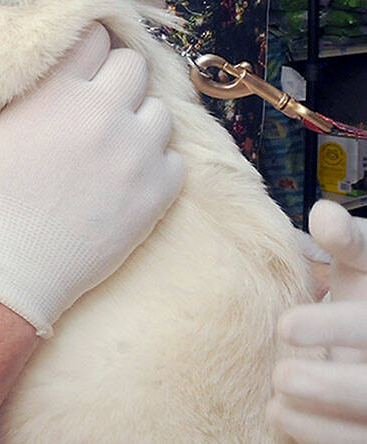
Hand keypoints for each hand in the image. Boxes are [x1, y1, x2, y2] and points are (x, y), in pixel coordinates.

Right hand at [0, 24, 182, 334]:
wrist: (3, 276)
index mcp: (56, 93)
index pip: (93, 36)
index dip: (82, 44)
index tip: (72, 61)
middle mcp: (103, 116)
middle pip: (133, 64)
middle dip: (112, 75)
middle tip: (91, 96)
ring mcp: (135, 156)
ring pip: (159, 110)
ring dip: (136, 116)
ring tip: (108, 136)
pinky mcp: (155, 195)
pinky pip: (174, 158)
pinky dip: (154, 160)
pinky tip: (122, 171)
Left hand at [269, 200, 366, 443]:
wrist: (363, 339)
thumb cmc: (362, 300)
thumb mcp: (365, 268)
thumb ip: (349, 243)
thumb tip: (325, 214)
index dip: (334, 329)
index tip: (284, 325)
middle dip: (334, 385)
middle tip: (283, 375)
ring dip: (324, 418)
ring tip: (276, 399)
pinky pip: (355, 443)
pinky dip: (320, 435)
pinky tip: (280, 415)